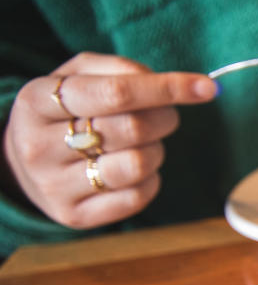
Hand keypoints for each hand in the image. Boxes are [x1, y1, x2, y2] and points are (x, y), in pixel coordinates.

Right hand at [2, 53, 218, 228]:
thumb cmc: (64, 110)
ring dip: (157, 151)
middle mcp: (39, 146)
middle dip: (165, 118)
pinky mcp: (75, 215)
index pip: (115, 92)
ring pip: (138, 165)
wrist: (23, 160)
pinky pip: (137, 198)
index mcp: (37, 101)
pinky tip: (134, 170)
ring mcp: (54, 186)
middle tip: (166, 115)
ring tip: (143, 144)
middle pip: (132, 129)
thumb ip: (120, 69)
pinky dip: (150, 180)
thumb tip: (169, 85)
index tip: (207, 88)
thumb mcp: (78, 75)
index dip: (167, 88)